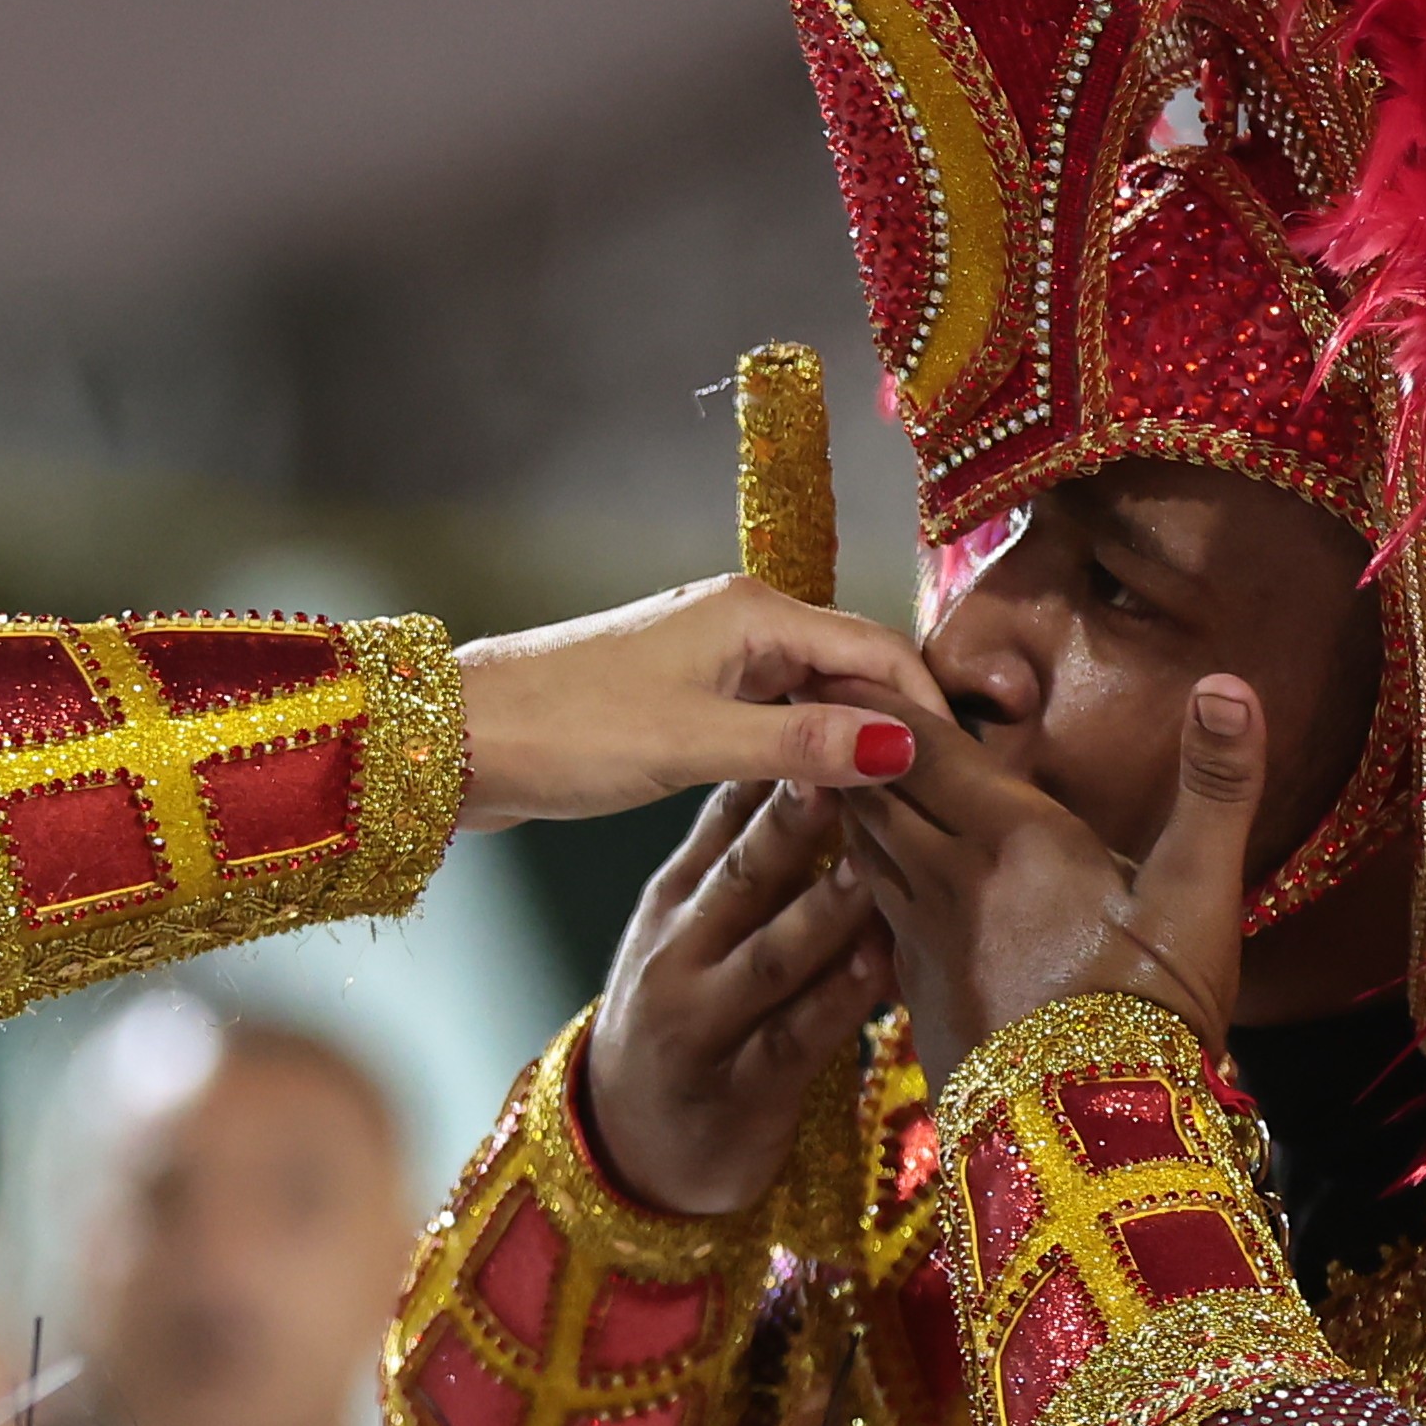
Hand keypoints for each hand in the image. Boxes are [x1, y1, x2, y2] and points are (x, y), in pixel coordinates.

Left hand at [451, 577, 942, 828]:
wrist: (461, 737)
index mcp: (752, 612)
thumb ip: (800, 745)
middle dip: (895, 726)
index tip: (964, 770)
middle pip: (851, 667)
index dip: (927, 707)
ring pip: (810, 695)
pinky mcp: (681, 694)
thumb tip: (900, 744)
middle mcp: (738, 620)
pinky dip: (800, 754)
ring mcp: (708, 657)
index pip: (877, 648)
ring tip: (889, 812)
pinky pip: (769, 716)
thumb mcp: (695, 744)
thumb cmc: (567, 730)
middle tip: (937, 803)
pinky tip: (815, 802)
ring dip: (847, 744)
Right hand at [580, 784, 892, 1215]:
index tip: (828, 709)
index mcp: (672, 902)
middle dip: (798, 817)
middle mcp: (679, 953)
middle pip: (742, 874)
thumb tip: (811, 762)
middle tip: (853, 758)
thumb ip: (745, 858)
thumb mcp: (692, 932)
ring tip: (884, 855)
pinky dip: (847, 996)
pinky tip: (889, 962)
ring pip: (774, 953)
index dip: (774, 763)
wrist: (631, 1153)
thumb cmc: (686, 1021)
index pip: (721, 818)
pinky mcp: (740, 1090)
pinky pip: (800, 1035)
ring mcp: (704, 1022)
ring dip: (831, 903)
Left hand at [834, 673, 1268, 1078]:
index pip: (928, 749)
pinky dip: (855, 872)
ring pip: (861, 848)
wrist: (1091, 1144)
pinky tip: (859, 870)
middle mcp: (950, 879)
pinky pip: (868, 910)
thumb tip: (1232, 683)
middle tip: (811, 698)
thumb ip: (1216, 788)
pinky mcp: (916, 993)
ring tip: (825, 765)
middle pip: (877, 793)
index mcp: (1012, 840)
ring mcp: (923, 940)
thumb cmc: (1153, 1015)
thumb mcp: (1200, 897)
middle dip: (847, 742)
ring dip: (844, 803)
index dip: (889, 701)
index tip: (846, 660)